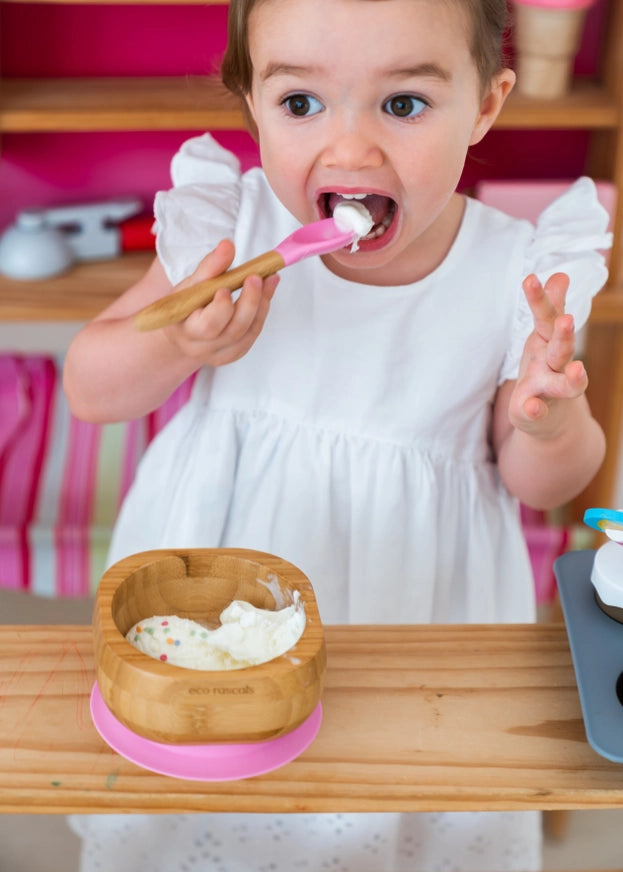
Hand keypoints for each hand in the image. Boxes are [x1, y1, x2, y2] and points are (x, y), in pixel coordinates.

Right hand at [162, 239, 278, 366]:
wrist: (184, 330)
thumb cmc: (185, 304)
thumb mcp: (190, 285)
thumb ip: (210, 267)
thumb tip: (228, 245)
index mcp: (186, 331)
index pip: (208, 325)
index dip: (221, 308)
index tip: (227, 287)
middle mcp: (203, 348)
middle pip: (234, 330)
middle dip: (249, 302)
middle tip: (257, 277)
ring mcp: (221, 354)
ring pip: (248, 333)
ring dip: (261, 304)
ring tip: (270, 279)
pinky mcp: (234, 353)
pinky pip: (252, 335)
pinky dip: (261, 312)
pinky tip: (266, 292)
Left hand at [508, 272, 587, 436]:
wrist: (551, 420)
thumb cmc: (546, 370)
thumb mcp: (545, 337)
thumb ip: (552, 307)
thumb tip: (560, 274)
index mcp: (549, 343)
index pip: (547, 317)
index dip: (539, 299)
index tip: (530, 278)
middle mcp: (553, 365)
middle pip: (561, 349)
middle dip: (564, 335)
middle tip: (567, 321)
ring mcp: (547, 389)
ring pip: (560, 382)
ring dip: (571, 377)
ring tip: (578, 369)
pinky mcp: (534, 412)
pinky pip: (534, 411)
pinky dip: (534, 409)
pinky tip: (531, 407)